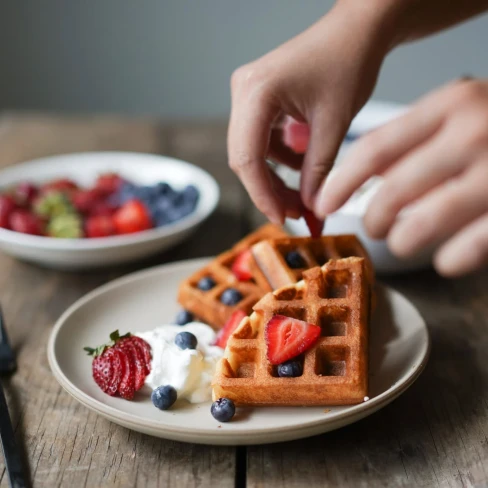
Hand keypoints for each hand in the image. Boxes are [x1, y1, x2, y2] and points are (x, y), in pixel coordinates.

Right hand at [227, 2, 391, 223]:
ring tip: (300, 196)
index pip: (248, 158)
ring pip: (252, 152)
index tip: (281, 218)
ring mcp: (248, 94)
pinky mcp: (259, 99)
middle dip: (268, 189)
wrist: (357, 30)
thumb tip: (310, 209)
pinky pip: (261, 139)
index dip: (263, 195)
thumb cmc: (349, 62)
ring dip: (274, 177)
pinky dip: (279, 159)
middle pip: (244, 157)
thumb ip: (318, 171)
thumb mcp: (335, 124)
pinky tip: (300, 167)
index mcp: (256, 92)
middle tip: (294, 212)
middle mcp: (243, 91)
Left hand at [316, 79, 487, 276]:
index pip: (374, 150)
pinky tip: (445, 259)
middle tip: (372, 227)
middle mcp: (475, 134)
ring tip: (402, 241)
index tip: (321, 204)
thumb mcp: (457, 114)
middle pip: (392, 192)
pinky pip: (467, 248)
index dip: (340, 183)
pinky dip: (448, 260)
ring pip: (422, 224)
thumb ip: (411, 139)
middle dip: (372, 219)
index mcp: (450, 106)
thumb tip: (355, 176)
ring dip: (403, 241)